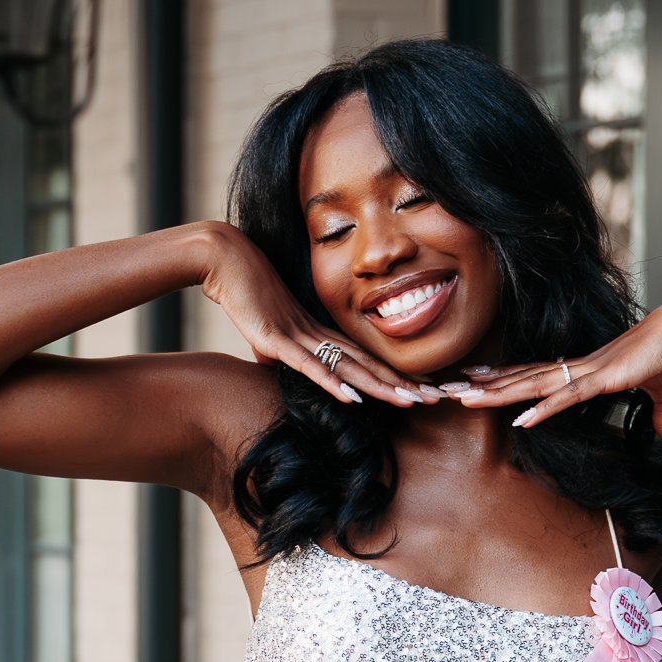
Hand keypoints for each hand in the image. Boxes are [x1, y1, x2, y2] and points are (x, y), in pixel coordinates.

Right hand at [197, 222, 441, 408]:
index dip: (393, 375)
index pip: (363, 359)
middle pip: (366, 364)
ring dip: (380, 387)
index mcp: (316, 333)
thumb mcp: (262, 331)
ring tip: (410, 401)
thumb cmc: (243, 291)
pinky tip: (355, 398)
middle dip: (401, 383)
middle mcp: (316, 334)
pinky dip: (333, 382)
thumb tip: (270, 366)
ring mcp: (298, 336)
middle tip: (436, 398)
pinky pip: (310, 366)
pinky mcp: (275, 340)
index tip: (421, 389)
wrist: (224, 260)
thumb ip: (271, 351)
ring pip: (348, 367)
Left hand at [447, 288, 661, 445]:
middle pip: (522, 380)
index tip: (474, 382)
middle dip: (485, 387)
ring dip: (499, 395)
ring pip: (533, 386)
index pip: (535, 377)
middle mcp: (580, 368)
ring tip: (464, 398)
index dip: (504, 381)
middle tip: (448, 391)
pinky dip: (543, 409)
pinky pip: (567, 397)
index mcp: (587, 370)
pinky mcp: (606, 378)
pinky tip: (519, 420)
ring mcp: (590, 372)